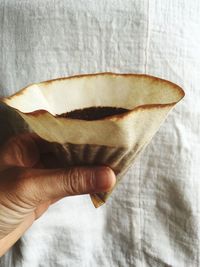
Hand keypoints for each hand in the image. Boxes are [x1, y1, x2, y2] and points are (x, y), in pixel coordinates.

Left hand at [0, 133, 115, 255]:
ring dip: (90, 167)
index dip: (83, 130)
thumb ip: (69, 180)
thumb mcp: (31, 186)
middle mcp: (35, 155)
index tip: (107, 131)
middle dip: (90, 149)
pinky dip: (85, 183)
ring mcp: (42, 174)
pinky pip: (71, 183)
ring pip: (71, 166)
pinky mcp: (46, 192)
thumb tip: (107, 175)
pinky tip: (100, 181)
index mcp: (26, 143)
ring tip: (114, 163)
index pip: (60, 131)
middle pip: (68, 148)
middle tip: (116, 148)